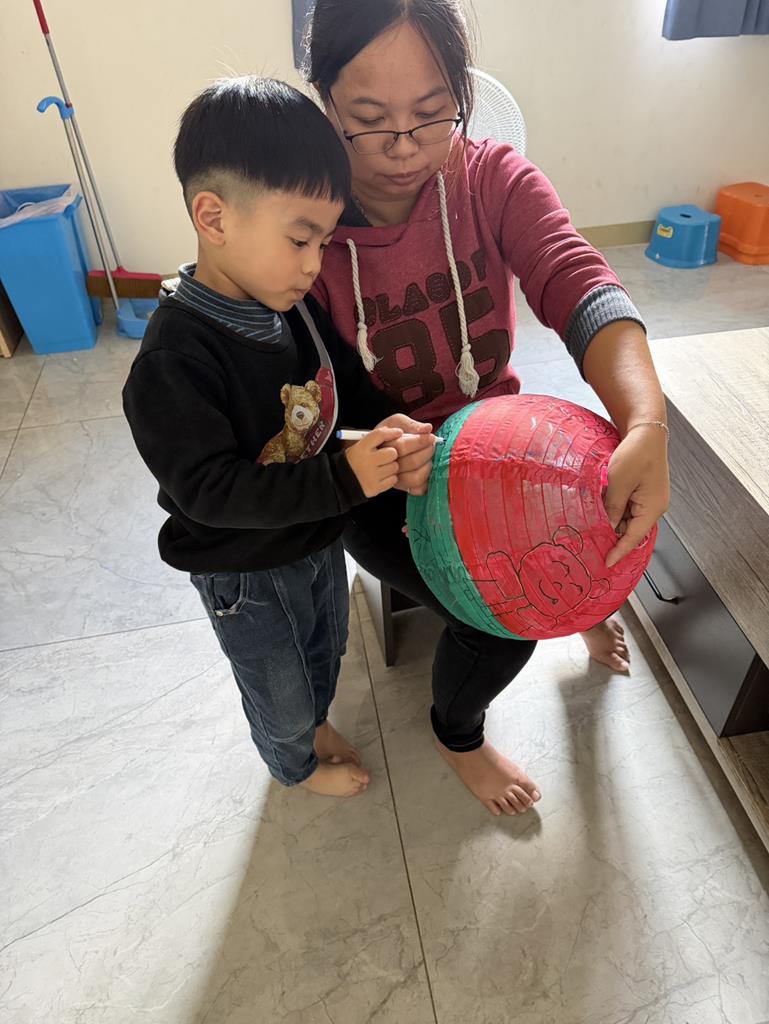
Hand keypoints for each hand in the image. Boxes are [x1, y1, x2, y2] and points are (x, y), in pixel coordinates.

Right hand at [345, 426, 402, 497]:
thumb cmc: (352, 462)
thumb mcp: (357, 447)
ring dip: (391, 467)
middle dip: (391, 454)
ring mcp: (372, 475)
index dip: (391, 432)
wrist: (340, 483)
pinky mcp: (375, 487)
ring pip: (395, 467)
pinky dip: (390, 478)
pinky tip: (381, 477)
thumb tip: (393, 431)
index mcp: (360, 448)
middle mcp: (367, 461)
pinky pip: (393, 479)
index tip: (399, 432)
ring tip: (381, 468)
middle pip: (392, 452)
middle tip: (385, 457)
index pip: (380, 435)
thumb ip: (373, 439)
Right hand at [375, 414, 437, 495]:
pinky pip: (416, 489)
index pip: (403, 446)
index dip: (420, 441)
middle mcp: (385, 465)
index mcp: (381, 446)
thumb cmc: (387, 436)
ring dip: (428, 467)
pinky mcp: (399, 488)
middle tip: (431, 446)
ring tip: (428, 458)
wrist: (373, 452)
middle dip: (427, 452)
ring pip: (415, 478)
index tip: (430, 437)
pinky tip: (425, 471)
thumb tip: (427, 428)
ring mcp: (391, 479)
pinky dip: (425, 482)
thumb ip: (409, 424)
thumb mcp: (393, 423)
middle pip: (412, 462)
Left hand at [604, 426, 669, 567]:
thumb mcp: (618, 483)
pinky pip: (628, 507)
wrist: (647, 432)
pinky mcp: (643, 492)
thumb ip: (612, 508)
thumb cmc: (636, 453)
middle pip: (630, 530)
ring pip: (627, 519)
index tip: (606, 563)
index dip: (619, 551)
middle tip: (592, 539)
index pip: (633, 538)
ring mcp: (649, 500)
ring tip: (594, 516)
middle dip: (612, 534)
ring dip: (612, 519)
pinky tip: (602, 503)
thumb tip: (606, 527)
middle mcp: (654, 507)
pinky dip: (615, 508)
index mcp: (653, 508)